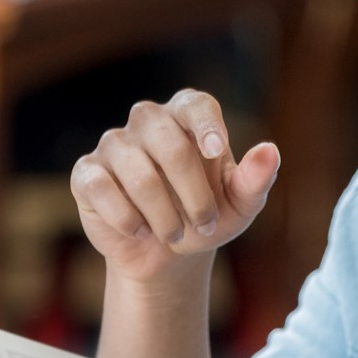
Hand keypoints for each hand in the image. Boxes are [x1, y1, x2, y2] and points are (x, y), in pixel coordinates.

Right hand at [70, 90, 279, 283]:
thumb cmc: (206, 218)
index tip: (216, 150)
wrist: (166, 254)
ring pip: (138, 175)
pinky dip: (126, 218)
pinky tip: (139, 230)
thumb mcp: (239, 206)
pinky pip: (102, 189)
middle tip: (204, 226)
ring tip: (173, 234)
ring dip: (163, 215)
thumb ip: (255, 179)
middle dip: (192, 194)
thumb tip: (270, 151)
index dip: (205, 124)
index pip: (195, 104)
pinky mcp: (87, 173)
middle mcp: (148, 122)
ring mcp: (114, 145)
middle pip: (169, 143)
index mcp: (187, 117)